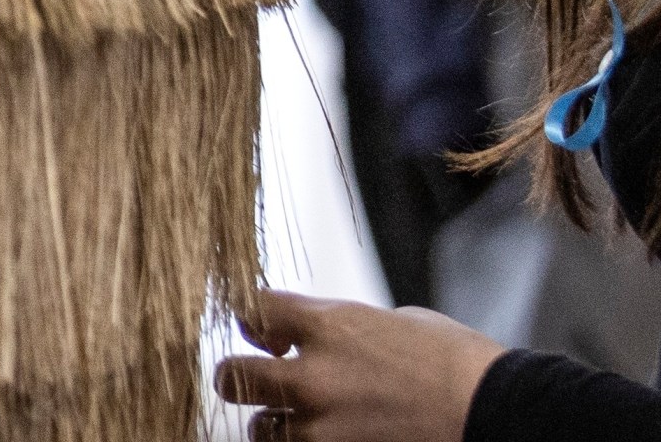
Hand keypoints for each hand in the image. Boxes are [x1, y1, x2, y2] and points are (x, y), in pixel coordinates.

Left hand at [214, 289, 504, 440]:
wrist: (504, 417)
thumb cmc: (461, 365)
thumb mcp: (398, 322)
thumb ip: (345, 326)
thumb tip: (316, 331)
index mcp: (329, 327)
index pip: (252, 308)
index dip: (250, 317)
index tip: (262, 329)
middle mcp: (314, 378)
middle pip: (232, 376)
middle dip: (240, 377)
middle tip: (253, 378)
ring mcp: (324, 429)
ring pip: (260, 430)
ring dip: (276, 425)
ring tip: (307, 420)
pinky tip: (331, 436)